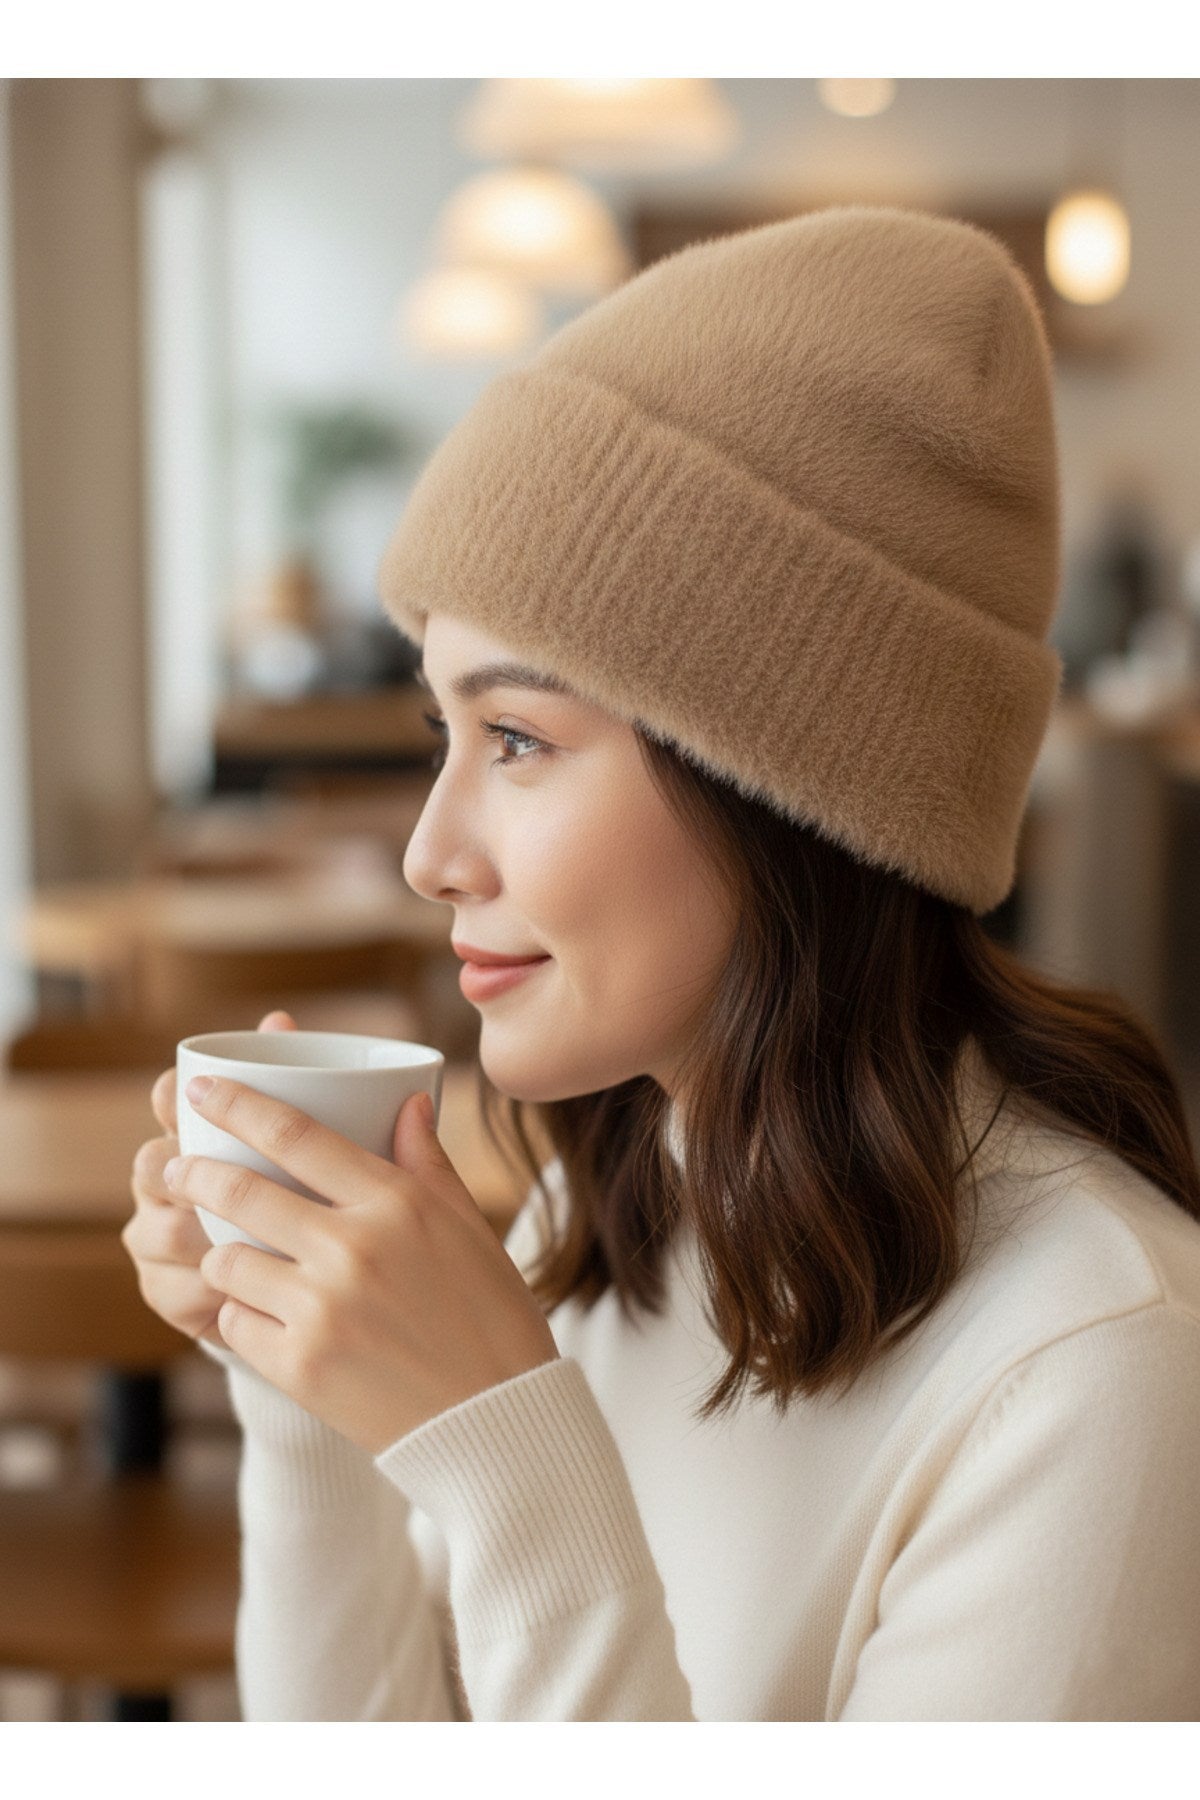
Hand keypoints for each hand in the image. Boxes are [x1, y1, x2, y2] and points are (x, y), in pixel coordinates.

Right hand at [121, 1010, 301, 1350]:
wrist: (309, 1285)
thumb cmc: (309, 1200)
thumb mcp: (317, 1144)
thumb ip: (296, 1081)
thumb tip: (279, 1018)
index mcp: (195, 1134)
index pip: (167, 1100)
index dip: (173, 1094)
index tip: (195, 1089)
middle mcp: (164, 1182)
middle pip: (149, 1164)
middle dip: (185, 1171)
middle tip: (235, 1179)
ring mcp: (157, 1238)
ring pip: (160, 1230)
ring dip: (206, 1235)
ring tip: (260, 1241)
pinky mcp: (165, 1292)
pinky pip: (175, 1287)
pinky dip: (214, 1288)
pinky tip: (255, 1291)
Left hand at [165, 1068, 559, 1453]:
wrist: (494, 1419)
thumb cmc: (488, 1314)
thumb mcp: (468, 1226)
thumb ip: (427, 1162)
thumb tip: (408, 1099)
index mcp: (397, 1203)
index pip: (296, 1134)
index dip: (238, 1104)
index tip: (201, 1089)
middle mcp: (354, 1248)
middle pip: (240, 1191)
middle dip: (194, 1173)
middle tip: (178, 1169)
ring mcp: (323, 1310)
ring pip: (224, 1262)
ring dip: (218, 1256)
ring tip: (229, 1258)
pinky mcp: (300, 1367)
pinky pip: (233, 1323)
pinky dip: (240, 1315)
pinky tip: (263, 1317)